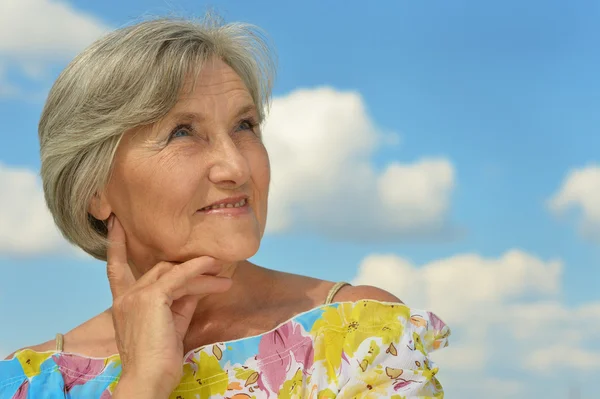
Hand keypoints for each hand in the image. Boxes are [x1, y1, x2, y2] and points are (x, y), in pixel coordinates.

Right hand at [106, 215, 232, 397]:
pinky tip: (216, 273)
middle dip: (189, 266)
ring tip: (225, 276)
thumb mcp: (170, 325)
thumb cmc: (158, 360)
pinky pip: (180, 278)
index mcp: (122, 303)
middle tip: (216, 265)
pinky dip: (199, 273)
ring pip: (174, 273)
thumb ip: (179, 303)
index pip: (115, 267)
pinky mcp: (151, 298)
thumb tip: (196, 286)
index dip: (116, 244)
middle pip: (160, 269)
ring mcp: (136, 296)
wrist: (149, 380)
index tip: (115, 222)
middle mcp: (125, 296)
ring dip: (202, 273)